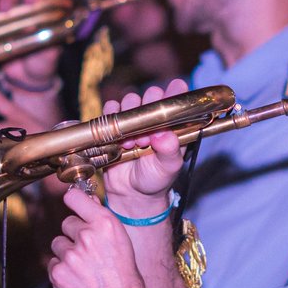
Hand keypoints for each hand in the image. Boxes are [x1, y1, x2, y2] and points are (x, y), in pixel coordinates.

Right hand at [0, 0, 64, 88]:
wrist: (24, 78)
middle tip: (29, 2)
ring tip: (4, 10)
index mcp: (48, 14)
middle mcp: (31, 10)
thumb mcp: (50, 57)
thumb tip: (53, 43)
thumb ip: (52, 48)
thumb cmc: (41, 63)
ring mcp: (13, 15)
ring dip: (7, 0)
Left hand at [49, 184, 148, 287]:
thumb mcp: (122, 244)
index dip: (73, 201)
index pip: (74, 197)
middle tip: (89, 253)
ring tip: (85, 271)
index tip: (72, 202)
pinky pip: (53, 265)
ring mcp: (70, 256)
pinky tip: (78, 282)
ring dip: (67, 255)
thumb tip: (86, 204)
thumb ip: (102, 223)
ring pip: (58, 245)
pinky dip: (62, 273)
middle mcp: (87, 236)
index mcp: (106, 225)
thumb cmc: (126, 281)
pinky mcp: (58, 274)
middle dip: (74, 236)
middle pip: (67, 224)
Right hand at [99, 80, 190, 217]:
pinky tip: (119, 140)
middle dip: (148, 110)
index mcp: (173, 123)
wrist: (132, 194)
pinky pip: (110, 110)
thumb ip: (170, 150)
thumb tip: (164, 135)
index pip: (177, 96)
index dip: (174, 93)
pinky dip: (113, 120)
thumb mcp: (169, 168)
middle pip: (151, 94)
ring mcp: (133, 121)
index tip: (170, 99)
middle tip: (147, 135)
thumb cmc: (156, 179)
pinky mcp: (114, 125)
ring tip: (134, 142)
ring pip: (130, 100)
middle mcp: (154, 118)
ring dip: (130, 118)